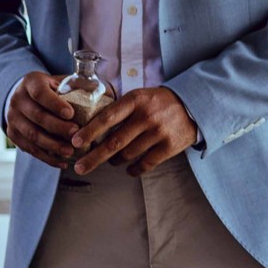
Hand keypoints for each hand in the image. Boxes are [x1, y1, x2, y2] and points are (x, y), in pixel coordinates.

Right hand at [8, 71, 77, 168]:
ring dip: (52, 145)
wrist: (27, 98)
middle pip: (37, 116)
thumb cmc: (52, 90)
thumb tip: (104, 93)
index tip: (71, 114)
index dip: (55, 104)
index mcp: (31, 82)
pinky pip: (30, 149)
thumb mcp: (61, 81)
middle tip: (75, 134)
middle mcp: (17, 99)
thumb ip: (77, 86)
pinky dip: (46, 157)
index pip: (40, 93)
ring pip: (32, 135)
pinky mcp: (13, 134)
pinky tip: (62, 162)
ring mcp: (12, 118)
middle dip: (57, 127)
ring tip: (70, 151)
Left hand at [71, 86, 199, 174]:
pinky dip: (134, 170)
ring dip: (115, 160)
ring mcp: (159, 133)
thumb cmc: (158, 102)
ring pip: (127, 154)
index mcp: (135, 101)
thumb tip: (90, 128)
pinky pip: (145, 164)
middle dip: (93, 157)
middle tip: (80, 167)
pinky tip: (129, 169)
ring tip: (111, 160)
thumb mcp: (140, 97)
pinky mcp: (169, 146)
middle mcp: (146, 116)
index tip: (75, 142)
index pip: (107, 118)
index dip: (89, 131)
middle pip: (114, 142)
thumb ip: (120, 110)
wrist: (193, 106)